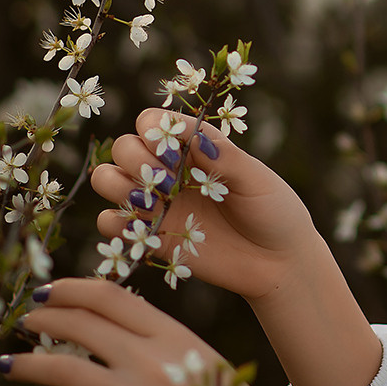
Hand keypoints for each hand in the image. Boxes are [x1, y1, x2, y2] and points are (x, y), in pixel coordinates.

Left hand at [2, 277, 280, 385]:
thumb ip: (165, 345)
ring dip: (29, 365)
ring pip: (67, 369)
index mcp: (173, 333)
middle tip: (21, 324)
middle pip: (82, 324)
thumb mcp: (205, 361)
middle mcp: (152, 358)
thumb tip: (122, 334)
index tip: (44, 293)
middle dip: (42, 320)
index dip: (69, 290)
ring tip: (7, 365)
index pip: (109, 296)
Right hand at [91, 108, 318, 302]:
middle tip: (167, 181)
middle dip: (135, 158)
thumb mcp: (257, 179)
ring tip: (154, 202)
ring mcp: (158, 204)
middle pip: (124, 147)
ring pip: (107, 179)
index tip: (174, 150)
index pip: (152, 122)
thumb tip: (193, 134)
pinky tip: (144, 227)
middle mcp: (170, 172)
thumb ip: (225, 158)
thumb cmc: (274, 211)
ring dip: (118, 185)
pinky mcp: (151, 237)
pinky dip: (114, 222)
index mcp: (195, 148)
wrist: (279, 263)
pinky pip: (109, 224)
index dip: (154, 129)